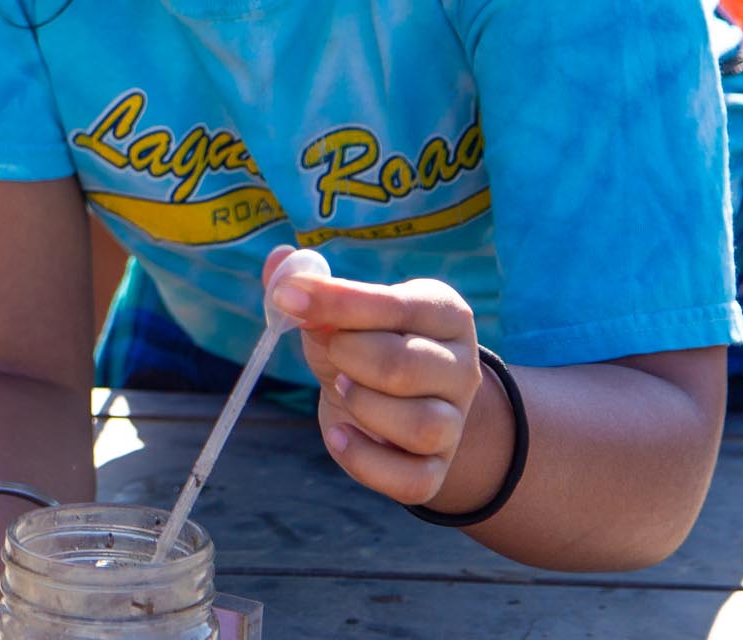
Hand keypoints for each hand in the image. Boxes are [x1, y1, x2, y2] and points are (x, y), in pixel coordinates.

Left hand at [264, 250, 485, 507]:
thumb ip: (309, 288)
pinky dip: (364, 461)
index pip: (395, 306)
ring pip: (421, 426)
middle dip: (349, 357)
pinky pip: (412, 480)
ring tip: (343, 389)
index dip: (335, 302)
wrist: (392, 406)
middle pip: (405, 366)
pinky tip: (339, 434)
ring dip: (364, 407)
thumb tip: (280, 264)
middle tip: (333, 355)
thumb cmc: (361, 347)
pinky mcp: (435, 469)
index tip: (287, 297)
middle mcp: (462, 368)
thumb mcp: (338, 315)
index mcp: (443, 313)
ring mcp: (454, 423)